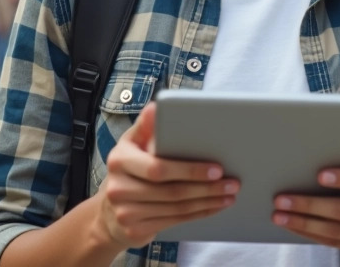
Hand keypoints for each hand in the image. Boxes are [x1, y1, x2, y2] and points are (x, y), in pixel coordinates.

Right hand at [96, 102, 238, 249]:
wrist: (107, 214)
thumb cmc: (128, 170)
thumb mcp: (132, 145)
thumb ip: (146, 127)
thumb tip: (156, 108)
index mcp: (120, 160)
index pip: (159, 168)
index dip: (190, 170)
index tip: (217, 168)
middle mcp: (118, 188)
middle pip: (171, 191)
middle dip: (207, 188)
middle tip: (232, 183)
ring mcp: (125, 213)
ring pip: (176, 208)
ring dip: (208, 201)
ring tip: (229, 194)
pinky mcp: (135, 231)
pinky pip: (174, 221)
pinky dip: (199, 214)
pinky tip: (214, 207)